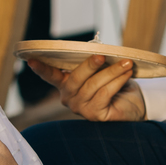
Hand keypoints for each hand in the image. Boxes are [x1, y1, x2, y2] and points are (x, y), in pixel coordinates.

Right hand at [27, 55, 146, 121]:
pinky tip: (127, 74)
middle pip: (75, 79)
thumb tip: (95, 49)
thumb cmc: (116, 83)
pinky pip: (104, 94)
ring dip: (111, 72)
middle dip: (89, 65)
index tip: (31, 60)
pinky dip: (117, 81)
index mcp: (66, 83)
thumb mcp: (102, 69)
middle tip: (101, 55)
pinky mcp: (94, 115)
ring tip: (126, 63)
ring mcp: (80, 108)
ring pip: (93, 85)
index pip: (50, 75)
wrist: (134, 102)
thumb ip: (93, 61)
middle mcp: (69, 97)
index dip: (41, 68)